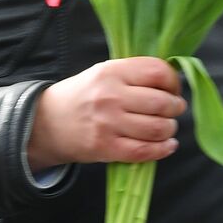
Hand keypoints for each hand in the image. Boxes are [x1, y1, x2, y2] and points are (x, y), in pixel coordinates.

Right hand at [28, 58, 184, 169]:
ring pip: (157, 128)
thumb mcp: (103, 73)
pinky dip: (163, 149)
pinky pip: (145, 151)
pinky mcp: (106, 148)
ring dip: (170, 129)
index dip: (173, 81)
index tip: (173, 88)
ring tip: (168, 127)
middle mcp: (110, 96)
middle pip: (162, 102)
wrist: (47, 123)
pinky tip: (167, 145)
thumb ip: (134, 74)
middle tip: (174, 109)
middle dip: (175, 108)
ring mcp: (108, 124)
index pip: (157, 72)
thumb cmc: (82, 96)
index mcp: (111, 72)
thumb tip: (173, 81)